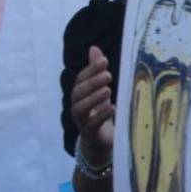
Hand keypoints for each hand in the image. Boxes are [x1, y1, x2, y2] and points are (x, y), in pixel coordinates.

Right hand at [71, 46, 114, 165]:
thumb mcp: (101, 90)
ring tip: (108, 90)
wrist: (101, 143)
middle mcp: (77, 106)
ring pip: (81, 108)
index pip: (81, 79)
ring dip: (94, 98)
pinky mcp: (90, 134)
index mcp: (80, 95)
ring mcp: (82, 121)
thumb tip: (94, 48)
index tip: (104, 61)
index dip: (90, 69)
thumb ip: (97, 71)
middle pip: (78, 92)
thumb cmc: (100, 113)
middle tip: (108, 75)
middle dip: (92, 82)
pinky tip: (113, 107)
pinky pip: (91, 124)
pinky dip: (101, 115)